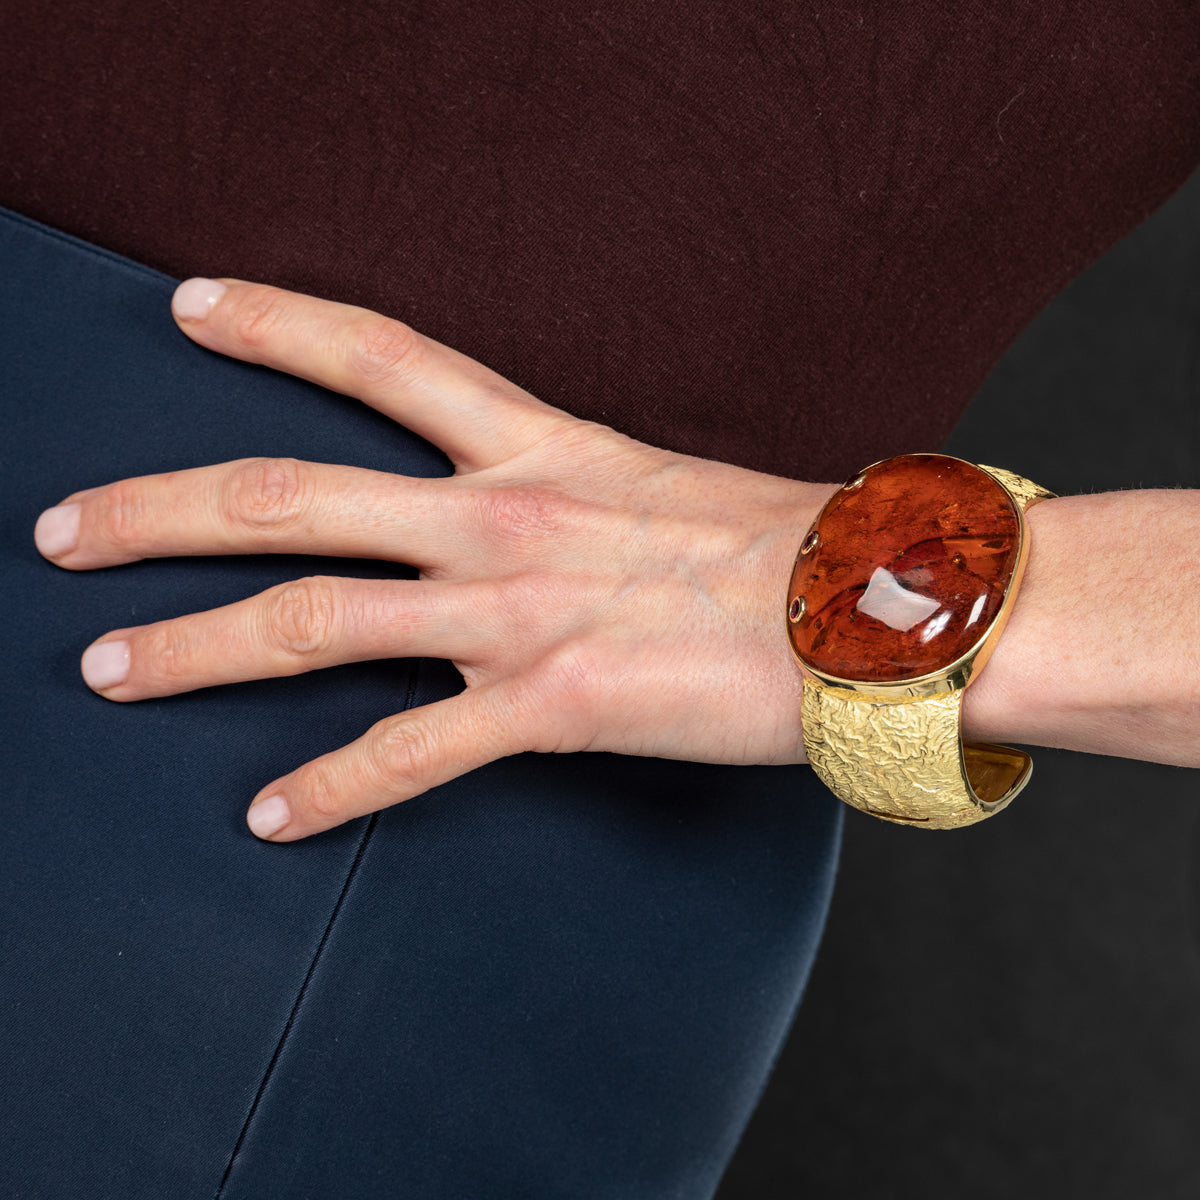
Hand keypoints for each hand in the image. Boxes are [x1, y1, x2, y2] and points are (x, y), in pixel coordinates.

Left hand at [34, 279, 832, 840]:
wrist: (869, 610)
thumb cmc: (783, 546)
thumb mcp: (658, 485)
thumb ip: (577, 496)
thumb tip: (541, 519)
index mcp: (537, 448)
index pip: (379, 357)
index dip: (275, 322)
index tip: (190, 309)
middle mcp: (502, 518)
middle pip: (288, 496)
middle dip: (158, 512)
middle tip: (63, 530)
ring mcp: (515, 612)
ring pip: (311, 620)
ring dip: (192, 649)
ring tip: (105, 671)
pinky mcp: (550, 706)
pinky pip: (407, 753)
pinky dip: (329, 789)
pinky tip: (267, 816)